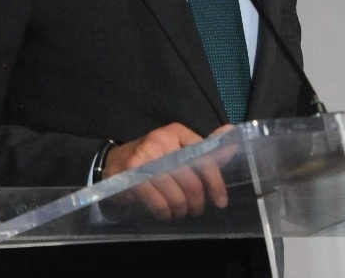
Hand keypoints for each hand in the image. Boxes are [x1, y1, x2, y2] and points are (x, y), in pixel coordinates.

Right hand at [103, 123, 234, 220]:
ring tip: (179, 211)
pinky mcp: (132, 175)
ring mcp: (145, 157)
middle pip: (191, 180)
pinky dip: (164, 212)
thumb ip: (205, 148)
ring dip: (180, 209)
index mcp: (177, 132)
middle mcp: (161, 140)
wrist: (114, 162)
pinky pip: (158, 202)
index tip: (221, 201)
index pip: (205, 158)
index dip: (215, 182)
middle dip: (197, 201)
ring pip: (176, 195)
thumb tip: (231, 132)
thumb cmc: (153, 158)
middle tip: (195, 209)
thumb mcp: (178, 149)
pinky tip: (164, 213)